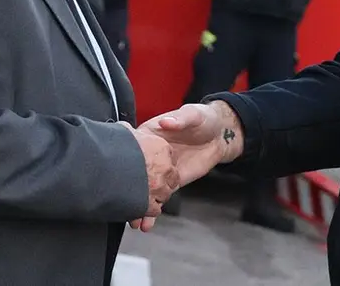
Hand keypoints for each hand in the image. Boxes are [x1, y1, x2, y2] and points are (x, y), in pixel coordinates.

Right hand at [127, 102, 243, 231]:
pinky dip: (154, 211)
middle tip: (125, 206)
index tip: (120, 175)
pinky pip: (161, 197)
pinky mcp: (173, 181)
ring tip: (134, 221)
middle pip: (136, 174)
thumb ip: (179, 119)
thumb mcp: (192, 115)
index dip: (125, 162)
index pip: (133, 150)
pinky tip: (146, 224)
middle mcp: (152, 156)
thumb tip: (166, 123)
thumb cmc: (203, 119)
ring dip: (140, 206)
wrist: (219, 135)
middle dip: (131, 191)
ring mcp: (162, 171)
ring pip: (147, 189)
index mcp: (151, 136)